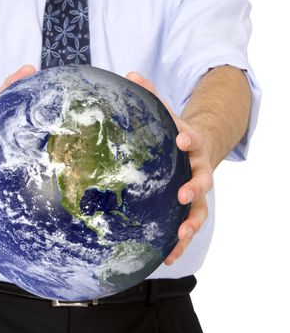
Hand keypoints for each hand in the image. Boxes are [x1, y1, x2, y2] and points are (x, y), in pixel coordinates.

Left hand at [125, 72, 212, 265]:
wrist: (196, 146)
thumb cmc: (174, 130)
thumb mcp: (164, 111)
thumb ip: (149, 95)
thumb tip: (129, 75)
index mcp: (192, 144)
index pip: (193, 139)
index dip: (189, 139)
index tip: (181, 139)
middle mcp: (198, 169)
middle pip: (203, 179)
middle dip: (195, 186)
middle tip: (184, 192)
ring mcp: (196, 191)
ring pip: (200, 209)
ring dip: (192, 222)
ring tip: (181, 234)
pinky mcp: (189, 208)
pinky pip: (187, 227)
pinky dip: (180, 243)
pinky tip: (167, 257)